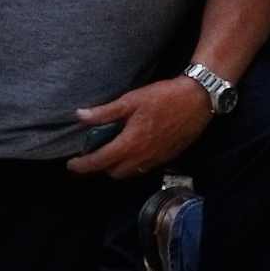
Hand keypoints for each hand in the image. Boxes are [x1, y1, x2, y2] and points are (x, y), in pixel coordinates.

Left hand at [64, 75, 216, 179]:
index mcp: (130, 144)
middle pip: (114, 172)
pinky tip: (135, 148)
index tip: (71, 164)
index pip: (99, 162)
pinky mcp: (168, 157)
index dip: (82, 166)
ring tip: (113, 152)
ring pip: (130, 173)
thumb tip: (79, 116)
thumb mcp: (131, 100)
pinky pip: (144, 168)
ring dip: (117, 167)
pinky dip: (134, 164)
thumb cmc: (163, 97)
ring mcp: (156, 160)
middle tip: (94, 154)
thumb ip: (105, 112)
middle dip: (100, 167)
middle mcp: (142, 157)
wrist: (198, 100)